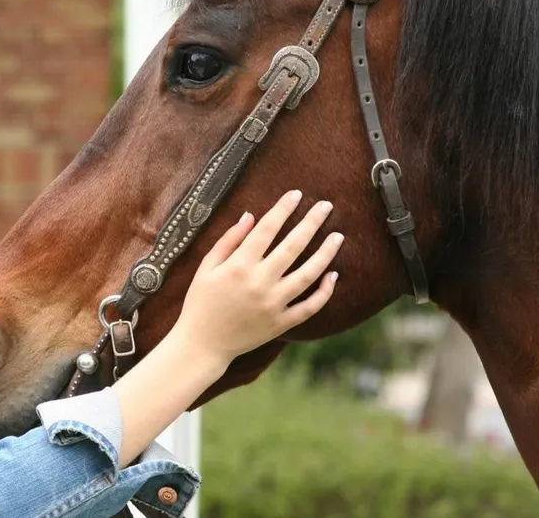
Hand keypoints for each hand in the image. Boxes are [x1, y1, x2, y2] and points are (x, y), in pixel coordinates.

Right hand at [170, 189, 341, 361]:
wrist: (202, 344)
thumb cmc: (200, 301)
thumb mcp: (207, 267)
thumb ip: (229, 240)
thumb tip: (251, 216)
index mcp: (238, 266)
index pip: (267, 229)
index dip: (282, 209)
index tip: (296, 194)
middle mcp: (259, 283)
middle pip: (293, 246)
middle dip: (311, 223)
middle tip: (326, 206)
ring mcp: (273, 304)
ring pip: (307, 275)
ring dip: (325, 254)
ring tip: (338, 236)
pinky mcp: (281, 323)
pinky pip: (309, 307)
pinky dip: (324, 292)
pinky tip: (332, 275)